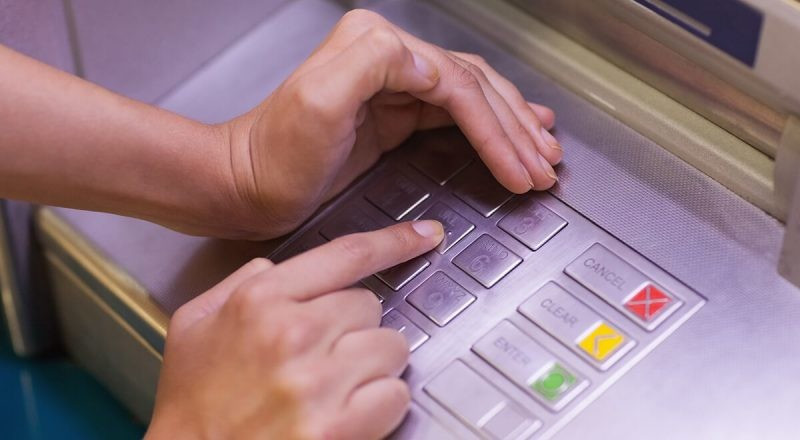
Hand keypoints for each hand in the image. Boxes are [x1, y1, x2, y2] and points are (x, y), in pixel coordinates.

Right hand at [145, 220, 444, 439]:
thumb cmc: (194, 401)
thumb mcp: (195, 323)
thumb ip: (239, 283)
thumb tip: (275, 267)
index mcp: (260, 300)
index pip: (346, 255)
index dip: (395, 241)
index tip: (425, 235)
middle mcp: (292, 333)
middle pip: (371, 305)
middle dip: (355, 327)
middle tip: (325, 354)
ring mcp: (316, 381)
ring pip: (392, 347)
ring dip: (373, 365)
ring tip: (336, 385)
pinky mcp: (337, 426)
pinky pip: (396, 394)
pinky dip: (381, 404)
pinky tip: (348, 411)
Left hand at [224, 9, 560, 238]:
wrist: (245, 186)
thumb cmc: (275, 156)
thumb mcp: (317, 102)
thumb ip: (373, 64)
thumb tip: (430, 65)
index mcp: (377, 47)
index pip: (458, 85)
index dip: (497, 129)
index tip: (521, 168)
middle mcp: (388, 57)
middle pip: (474, 88)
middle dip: (516, 129)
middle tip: (548, 164)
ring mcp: (392, 85)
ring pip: (472, 99)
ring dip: (512, 125)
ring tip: (545, 149)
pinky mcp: (392, 114)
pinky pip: (454, 115)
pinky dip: (488, 127)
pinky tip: (511, 133)